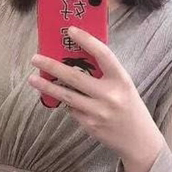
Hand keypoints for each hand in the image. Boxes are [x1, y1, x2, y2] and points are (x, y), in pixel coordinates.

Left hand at [27, 25, 163, 163]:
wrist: (138, 140)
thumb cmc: (129, 108)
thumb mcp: (124, 86)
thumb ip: (105, 74)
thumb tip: (75, 58)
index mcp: (121, 80)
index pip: (103, 54)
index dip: (86, 40)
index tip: (70, 30)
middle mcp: (109, 95)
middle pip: (75, 77)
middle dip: (52, 66)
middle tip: (35, 58)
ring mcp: (98, 112)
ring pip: (66, 96)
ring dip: (47, 86)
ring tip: (33, 79)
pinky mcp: (90, 125)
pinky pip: (72, 109)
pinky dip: (66, 102)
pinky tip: (62, 98)